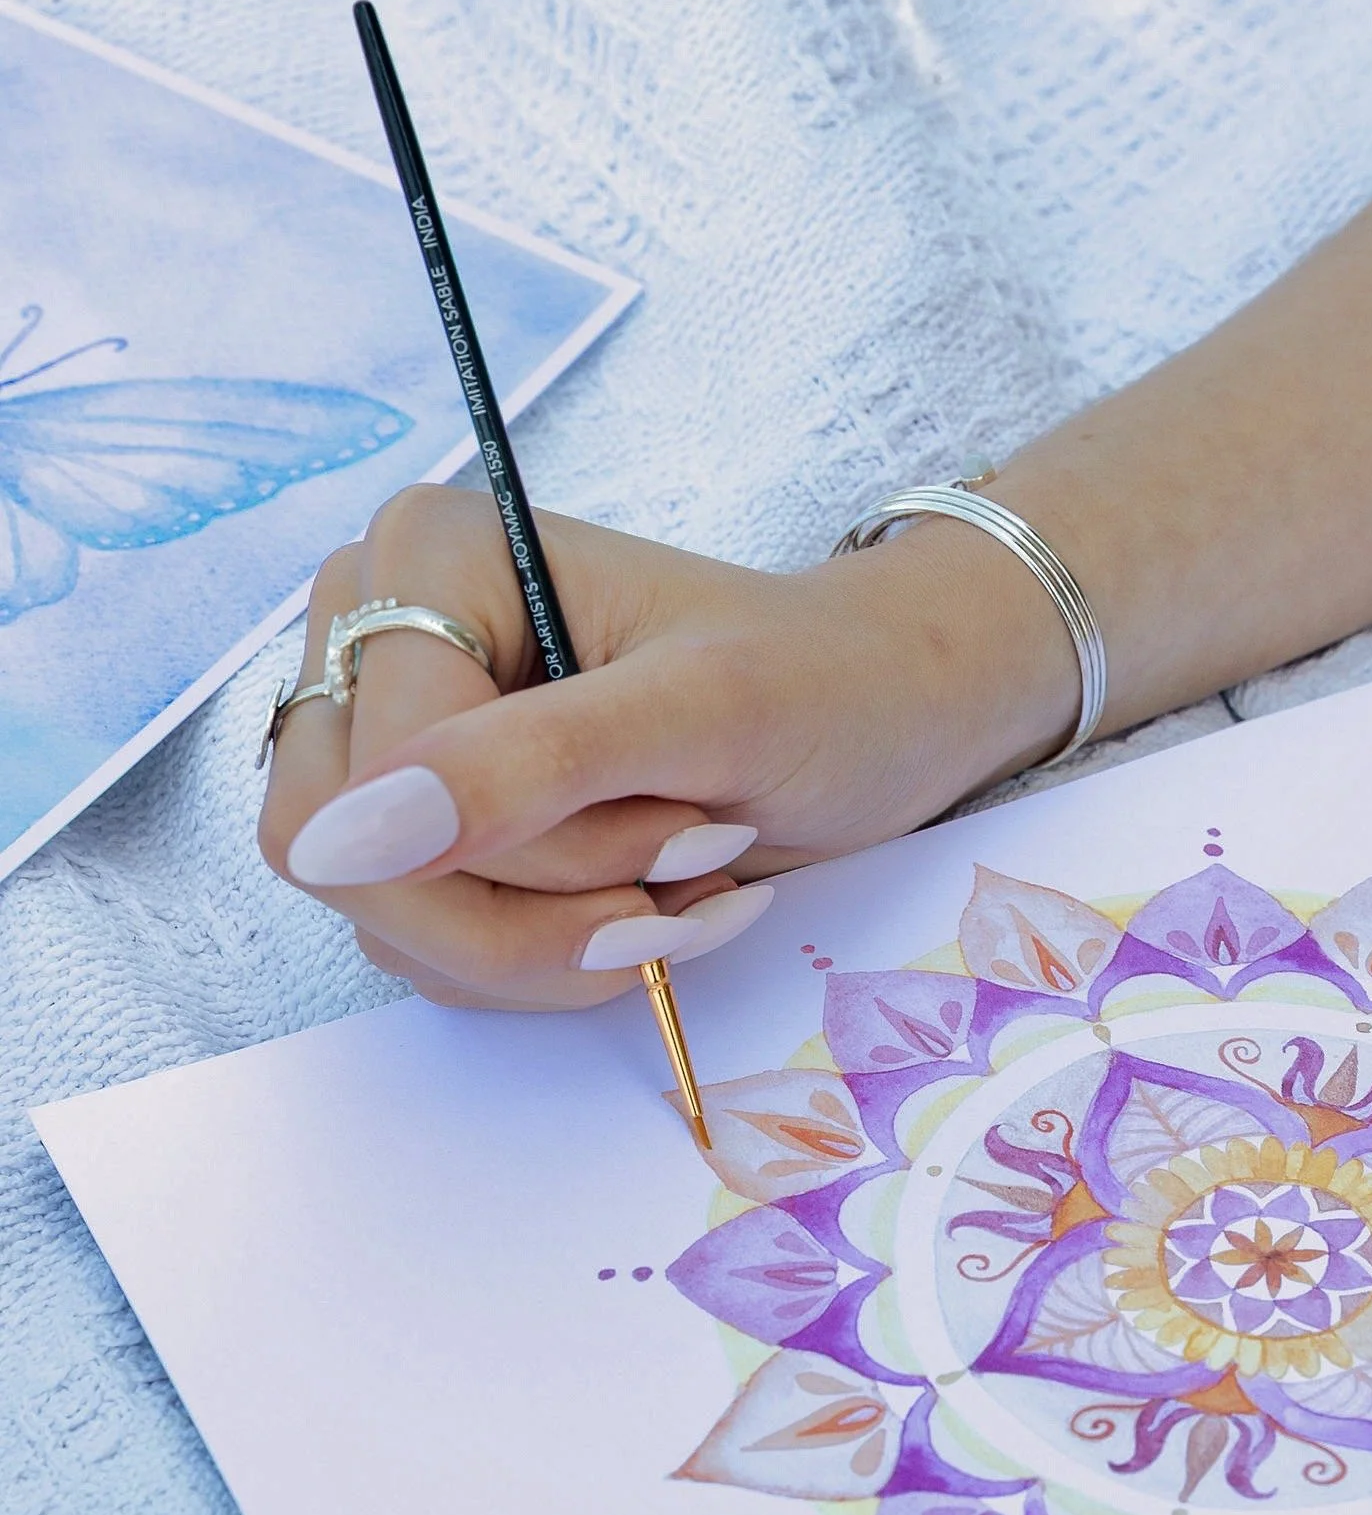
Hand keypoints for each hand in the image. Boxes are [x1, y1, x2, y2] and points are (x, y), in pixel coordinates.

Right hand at [256, 487, 1076, 1007]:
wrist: (886, 715)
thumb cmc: (820, 684)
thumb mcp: (702, 713)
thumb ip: (528, 766)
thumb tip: (342, 842)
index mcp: (420, 558)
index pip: (374, 773)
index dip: (531, 844)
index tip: (696, 827)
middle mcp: (374, 639)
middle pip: (348, 858)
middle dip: (535, 908)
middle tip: (688, 875)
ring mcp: (392, 743)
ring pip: (391, 922)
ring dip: (557, 941)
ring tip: (685, 881)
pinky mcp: (426, 831)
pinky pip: (433, 950)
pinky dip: (553, 956)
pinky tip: (652, 902)